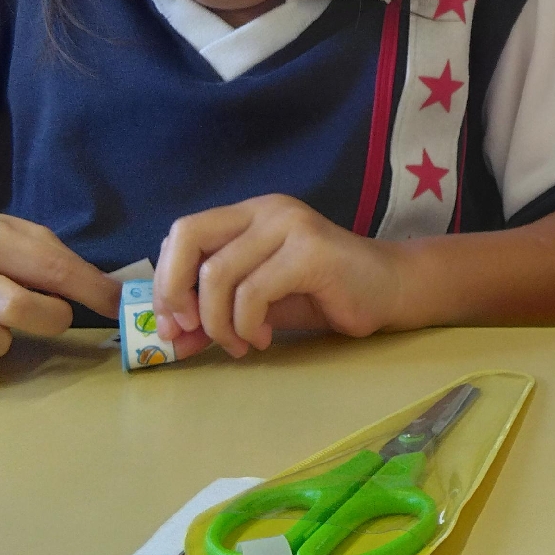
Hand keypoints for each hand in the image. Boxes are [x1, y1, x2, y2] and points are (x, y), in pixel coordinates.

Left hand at [154, 196, 405, 357]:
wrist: (389, 290)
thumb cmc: (323, 295)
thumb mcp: (258, 304)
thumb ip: (214, 313)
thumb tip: (169, 340)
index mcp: (249, 214)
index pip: (183, 233)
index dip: (165, 279)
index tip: (173, 325)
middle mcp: (266, 210)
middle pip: (188, 237)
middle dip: (174, 292)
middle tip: (189, 331)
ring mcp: (290, 226)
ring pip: (217, 274)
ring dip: (218, 323)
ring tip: (240, 344)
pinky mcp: (310, 252)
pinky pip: (253, 293)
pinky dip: (247, 325)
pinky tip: (265, 338)